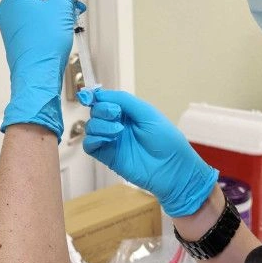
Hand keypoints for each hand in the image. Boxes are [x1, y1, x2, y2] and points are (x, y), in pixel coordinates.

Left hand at [0, 0, 81, 141]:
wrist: (37, 77)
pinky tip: (69, 22)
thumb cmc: (45, 43)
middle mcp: (10, 7)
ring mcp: (14, 23)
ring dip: (58, 4)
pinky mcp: (20, 37)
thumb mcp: (61, 7)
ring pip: (38, 4)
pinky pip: (36, 19)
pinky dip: (52, 17)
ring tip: (77, 10)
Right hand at [81, 89, 217, 216]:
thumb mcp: (147, 113)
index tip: (90, 96)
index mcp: (128, 112)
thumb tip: (98, 93)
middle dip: (102, 110)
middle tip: (116, 114)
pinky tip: (108, 139)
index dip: (96, 97)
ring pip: (91, 127)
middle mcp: (117, 124)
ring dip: (100, 125)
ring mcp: (111, 140)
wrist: (172, 169)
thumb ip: (124, 100)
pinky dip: (93, 139)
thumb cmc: (166, 139)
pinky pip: (89, 145)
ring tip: (118, 130)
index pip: (105, 100)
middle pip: (96, 112)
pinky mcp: (107, 156)